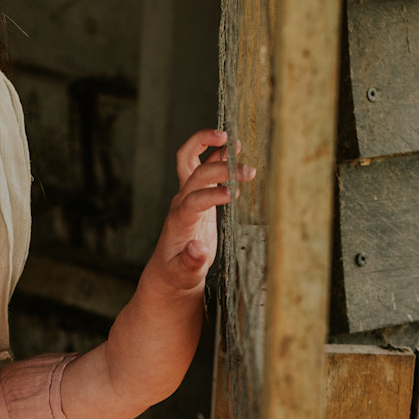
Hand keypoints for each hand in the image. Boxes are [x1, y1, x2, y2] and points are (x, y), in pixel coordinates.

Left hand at [150, 131, 254, 296]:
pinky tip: (236, 152)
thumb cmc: (177, 274)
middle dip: (220, 168)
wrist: (170, 271)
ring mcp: (189, 196)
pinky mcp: (198, 195)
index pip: (193, 200)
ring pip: (192, 160)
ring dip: (213, 149)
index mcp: (179, 221)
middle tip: (248, 170)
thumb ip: (190, 263)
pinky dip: (218, 156)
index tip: (233, 196)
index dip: (212, 195)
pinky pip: (203, 167)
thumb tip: (197, 249)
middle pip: (195, 173)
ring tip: (237, 143)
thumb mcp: (182, 275)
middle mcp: (182, 203)